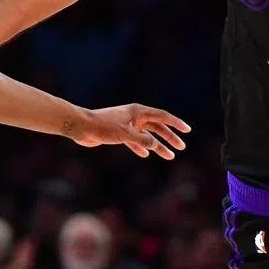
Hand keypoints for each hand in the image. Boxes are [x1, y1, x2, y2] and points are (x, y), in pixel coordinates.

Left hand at [67, 104, 190, 158]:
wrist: (81, 127)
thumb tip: (155, 146)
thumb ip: (142, 140)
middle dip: (170, 138)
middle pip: (157, 127)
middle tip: (181, 147)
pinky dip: (142, 147)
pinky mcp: (119, 134)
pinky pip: (135, 141)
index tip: (187, 131)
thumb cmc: (103, 127)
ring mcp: (127, 125)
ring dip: (158, 146)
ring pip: (147, 136)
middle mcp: (134, 117)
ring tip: (169, 156)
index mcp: (138, 112)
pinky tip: (146, 155)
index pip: (162, 116)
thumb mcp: (125, 134)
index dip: (176, 123)